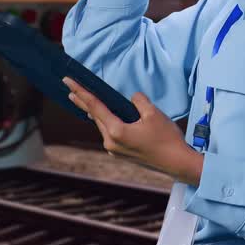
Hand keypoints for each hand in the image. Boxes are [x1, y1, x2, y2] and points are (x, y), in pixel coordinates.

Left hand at [62, 77, 202, 185]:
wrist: (177, 163)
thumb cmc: (166, 138)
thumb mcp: (153, 113)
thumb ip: (138, 101)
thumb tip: (132, 99)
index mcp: (116, 131)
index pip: (95, 106)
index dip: (81, 92)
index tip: (68, 81)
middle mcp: (111, 143)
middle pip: (94, 116)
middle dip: (82, 101)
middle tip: (69, 88)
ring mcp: (114, 150)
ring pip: (101, 125)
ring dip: (93, 112)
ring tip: (82, 100)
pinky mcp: (121, 154)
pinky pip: (108, 133)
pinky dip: (104, 121)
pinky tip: (102, 117)